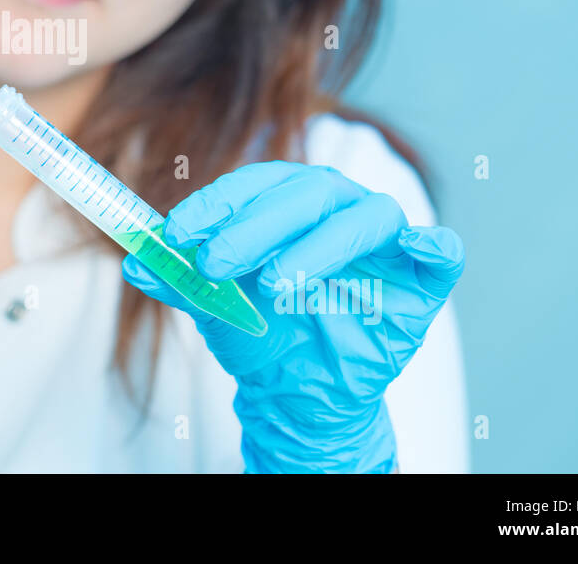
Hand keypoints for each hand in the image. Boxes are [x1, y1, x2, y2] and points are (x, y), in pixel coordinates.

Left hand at [121, 161, 463, 472]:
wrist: (300, 394)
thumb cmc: (262, 335)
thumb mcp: (212, 307)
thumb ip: (180, 279)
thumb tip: (136, 262)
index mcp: (289, 202)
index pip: (256, 184)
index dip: (218, 203)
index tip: (177, 234)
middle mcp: (337, 209)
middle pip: (307, 192)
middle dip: (256, 224)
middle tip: (215, 263)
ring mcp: (384, 242)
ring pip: (364, 217)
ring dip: (319, 245)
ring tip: (276, 286)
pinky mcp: (423, 280)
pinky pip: (441, 252)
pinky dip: (433, 245)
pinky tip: (419, 247)